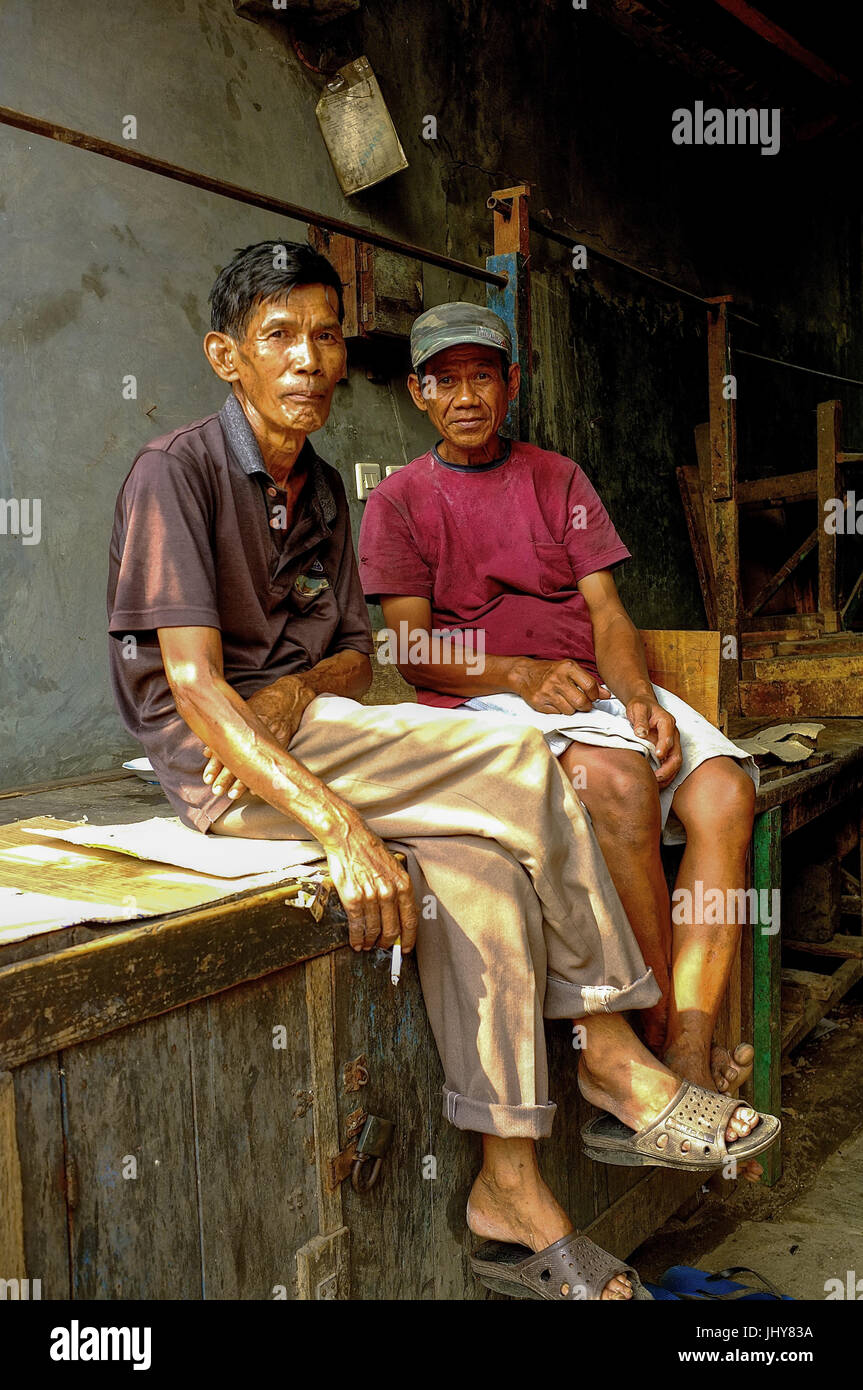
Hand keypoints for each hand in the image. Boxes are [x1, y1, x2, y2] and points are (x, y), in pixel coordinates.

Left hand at [201, 676, 315, 800]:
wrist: (289, 695)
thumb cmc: (263, 702)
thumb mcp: (242, 711)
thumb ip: (224, 729)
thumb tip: (207, 751)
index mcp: (242, 724)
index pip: (225, 747)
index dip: (215, 765)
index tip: (207, 778)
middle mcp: (255, 734)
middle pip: (237, 760)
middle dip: (225, 778)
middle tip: (216, 791)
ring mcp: (270, 740)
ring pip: (253, 765)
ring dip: (242, 782)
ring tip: (232, 795)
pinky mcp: (283, 744)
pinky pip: (270, 764)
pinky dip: (262, 777)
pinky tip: (254, 789)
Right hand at [323, 819, 417, 953]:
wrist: (348, 838)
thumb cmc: (369, 850)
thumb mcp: (394, 868)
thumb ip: (398, 889)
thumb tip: (399, 913)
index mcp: (403, 885)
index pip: (410, 920)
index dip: (408, 938)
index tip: (405, 948)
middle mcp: (389, 893)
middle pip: (392, 929)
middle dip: (388, 942)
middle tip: (383, 947)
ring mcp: (371, 897)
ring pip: (374, 930)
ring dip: (370, 942)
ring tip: (367, 946)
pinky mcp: (353, 899)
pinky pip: (357, 926)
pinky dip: (356, 938)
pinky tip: (356, 942)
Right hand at [515, 659, 611, 714]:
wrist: (525, 674)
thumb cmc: (551, 671)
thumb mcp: (571, 670)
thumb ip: (589, 682)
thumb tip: (606, 695)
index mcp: (568, 667)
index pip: (590, 686)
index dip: (595, 695)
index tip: (593, 696)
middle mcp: (557, 679)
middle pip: (581, 702)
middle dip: (585, 706)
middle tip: (582, 703)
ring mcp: (547, 691)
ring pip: (570, 711)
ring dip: (571, 709)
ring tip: (566, 701)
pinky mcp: (539, 702)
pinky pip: (557, 714)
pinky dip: (559, 711)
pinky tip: (555, 702)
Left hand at [626, 696, 681, 787]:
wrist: (644, 705)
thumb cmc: (640, 707)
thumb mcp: (637, 708)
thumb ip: (639, 720)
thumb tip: (641, 733)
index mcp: (666, 722)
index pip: (669, 735)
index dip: (664, 746)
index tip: (658, 755)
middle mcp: (673, 734)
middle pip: (676, 754)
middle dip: (668, 768)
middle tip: (657, 777)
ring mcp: (672, 743)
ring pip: (676, 762)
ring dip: (668, 775)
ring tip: (656, 784)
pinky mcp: (668, 750)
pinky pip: (670, 765)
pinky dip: (666, 775)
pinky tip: (657, 783)